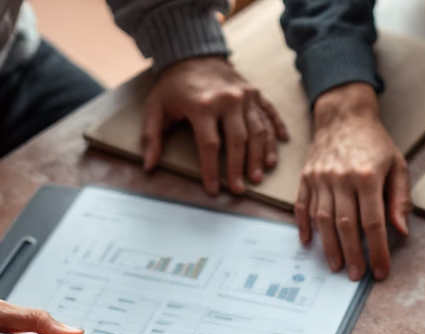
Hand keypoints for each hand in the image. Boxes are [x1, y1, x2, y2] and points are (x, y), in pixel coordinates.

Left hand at [143, 56, 288, 194]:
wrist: (193, 53)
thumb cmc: (174, 85)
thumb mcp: (156, 107)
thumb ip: (151, 136)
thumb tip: (148, 166)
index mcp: (202, 105)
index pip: (210, 145)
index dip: (211, 170)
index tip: (213, 190)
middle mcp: (227, 100)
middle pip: (238, 141)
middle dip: (239, 168)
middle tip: (240, 189)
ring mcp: (245, 96)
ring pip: (258, 131)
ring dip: (259, 156)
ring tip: (258, 177)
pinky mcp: (255, 93)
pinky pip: (270, 115)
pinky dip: (275, 133)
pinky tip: (275, 152)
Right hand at [295, 83, 410, 280]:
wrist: (343, 114)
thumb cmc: (375, 142)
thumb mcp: (397, 166)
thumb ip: (400, 199)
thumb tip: (401, 231)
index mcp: (367, 176)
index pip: (373, 222)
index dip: (377, 250)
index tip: (380, 270)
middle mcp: (341, 178)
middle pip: (346, 225)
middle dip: (352, 255)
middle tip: (356, 275)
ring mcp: (320, 178)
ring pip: (323, 220)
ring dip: (329, 247)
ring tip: (336, 266)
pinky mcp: (306, 177)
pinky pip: (303, 206)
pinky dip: (304, 226)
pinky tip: (309, 242)